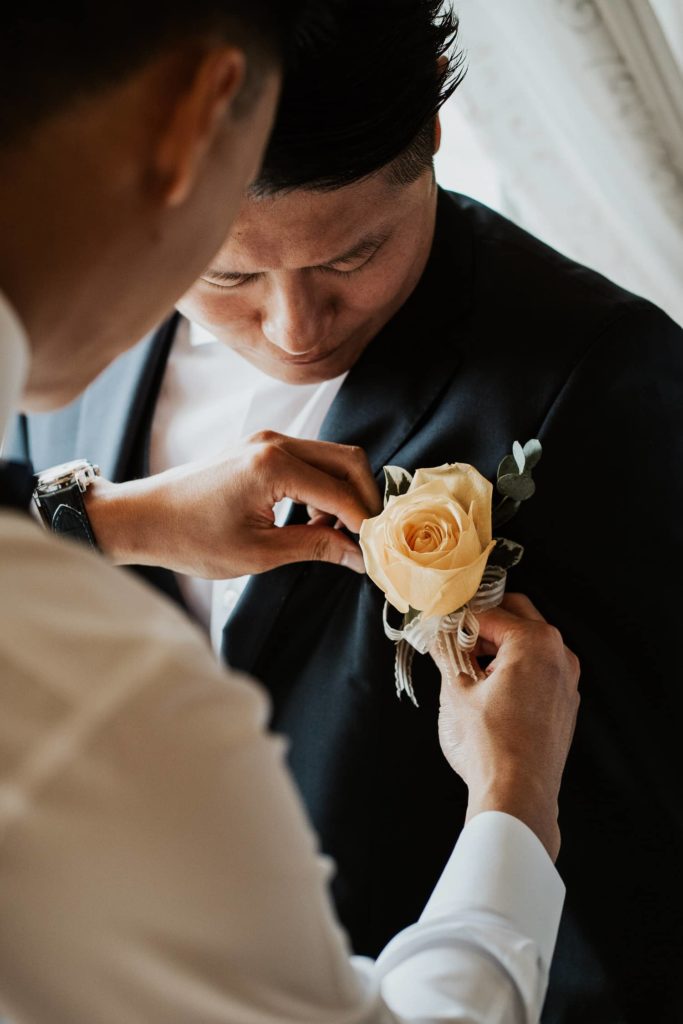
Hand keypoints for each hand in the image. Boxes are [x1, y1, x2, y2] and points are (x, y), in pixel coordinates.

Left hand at [85, 431, 380, 577]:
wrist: (142, 518)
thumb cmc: (191, 538)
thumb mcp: (259, 553)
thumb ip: (316, 546)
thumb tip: (360, 556)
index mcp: (273, 465)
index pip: (341, 492)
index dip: (365, 525)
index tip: (379, 553)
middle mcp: (275, 442)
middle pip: (348, 460)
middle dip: (364, 500)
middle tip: (366, 540)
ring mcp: (267, 439)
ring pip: (332, 457)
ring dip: (344, 493)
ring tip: (334, 534)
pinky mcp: (261, 447)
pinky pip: (311, 459)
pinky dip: (324, 486)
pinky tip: (312, 519)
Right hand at [431, 594, 579, 859]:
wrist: (518, 796)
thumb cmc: (489, 745)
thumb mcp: (456, 692)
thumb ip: (447, 653)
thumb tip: (436, 633)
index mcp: (534, 642)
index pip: (489, 612)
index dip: (459, 617)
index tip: (440, 623)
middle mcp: (559, 654)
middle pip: (518, 615)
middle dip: (484, 621)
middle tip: (454, 635)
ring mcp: (567, 679)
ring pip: (531, 642)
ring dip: (501, 642)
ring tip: (468, 661)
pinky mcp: (565, 702)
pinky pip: (540, 667)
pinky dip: (516, 664)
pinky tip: (489, 683)